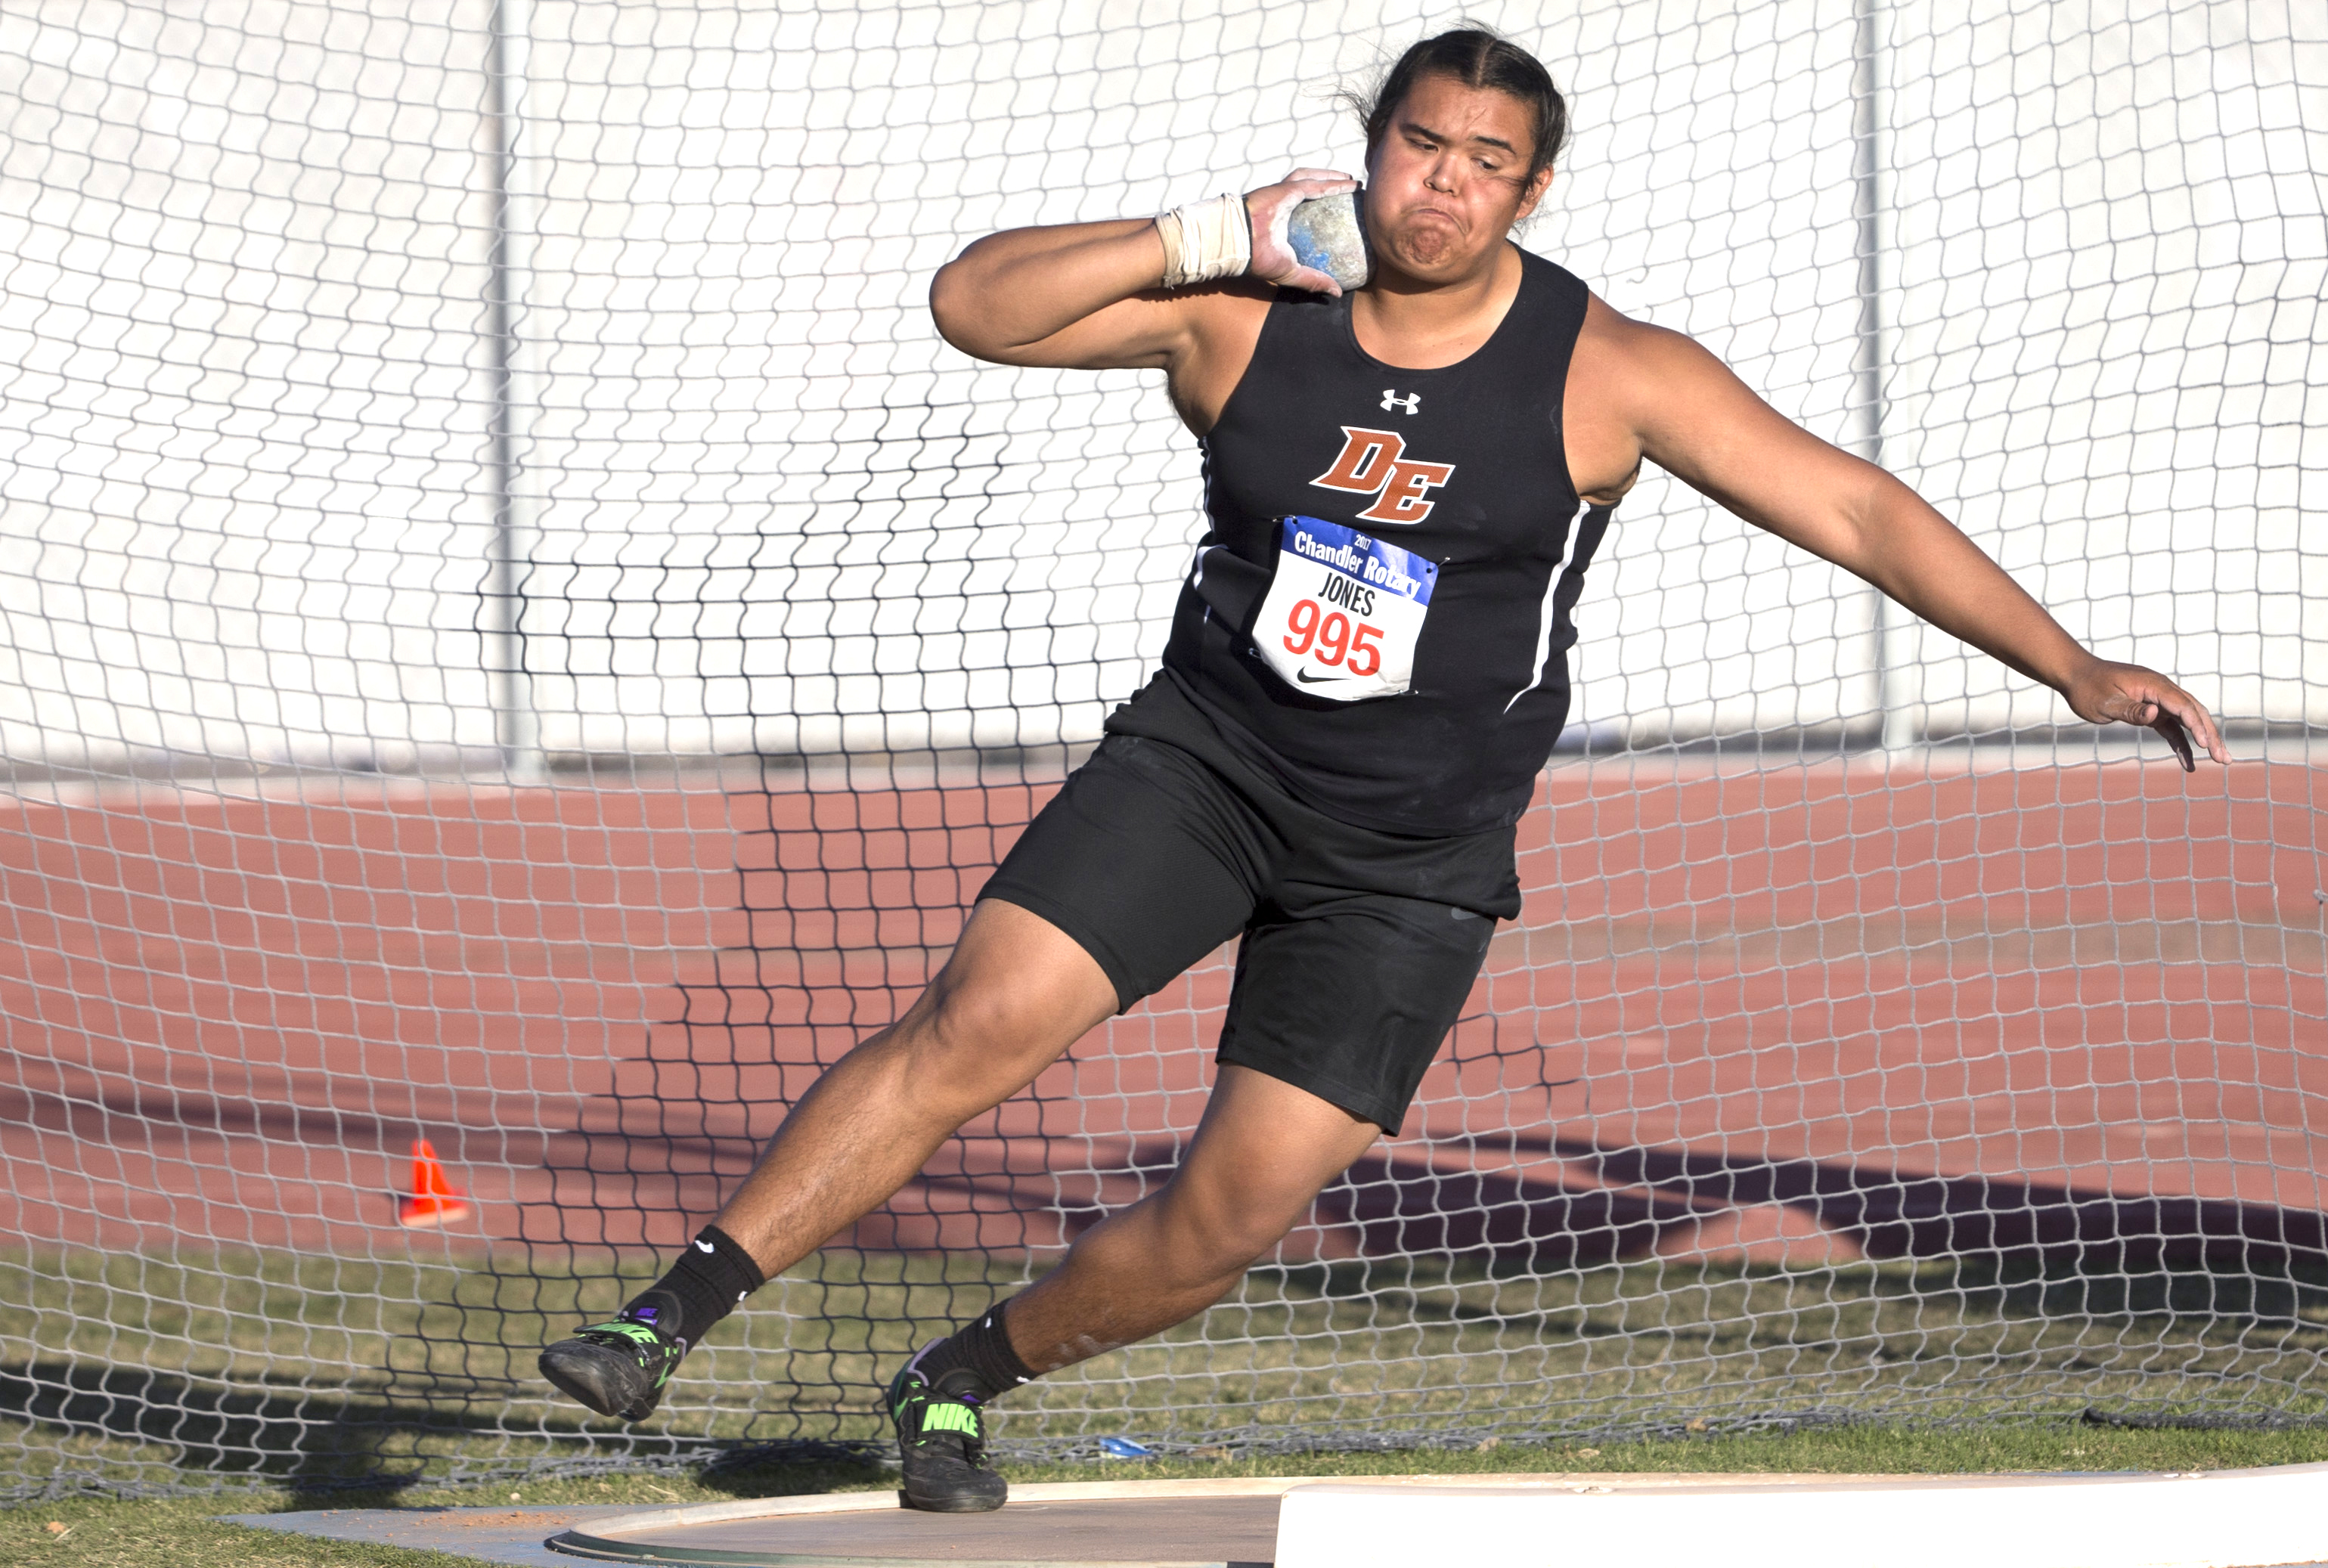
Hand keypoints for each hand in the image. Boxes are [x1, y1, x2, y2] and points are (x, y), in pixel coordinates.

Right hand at [1246, 168, 1358, 295]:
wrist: (1237, 245)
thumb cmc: (1258, 258)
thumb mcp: (1291, 272)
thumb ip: (1313, 280)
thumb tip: (1337, 292)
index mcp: (1282, 219)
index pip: (1305, 208)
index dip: (1323, 205)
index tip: (1342, 209)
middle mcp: (1283, 203)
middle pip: (1310, 187)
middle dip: (1329, 183)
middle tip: (1350, 189)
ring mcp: (1283, 193)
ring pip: (1312, 178)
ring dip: (1332, 177)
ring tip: (1351, 181)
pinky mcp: (1285, 189)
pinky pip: (1314, 185)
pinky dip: (1332, 184)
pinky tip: (1350, 185)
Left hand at [2062, 659, 2228, 770]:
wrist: (2076, 675)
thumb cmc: (2088, 688)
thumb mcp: (2105, 703)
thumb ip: (2131, 710)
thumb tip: (2156, 714)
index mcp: (2153, 685)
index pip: (2183, 706)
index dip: (2196, 726)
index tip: (2205, 745)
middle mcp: (2161, 690)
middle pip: (2194, 712)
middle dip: (2210, 735)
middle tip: (2223, 758)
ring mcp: (2158, 699)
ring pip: (2188, 720)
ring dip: (2203, 739)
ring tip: (2220, 760)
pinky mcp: (2151, 709)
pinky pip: (2172, 727)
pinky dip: (2181, 743)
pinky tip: (2188, 762)